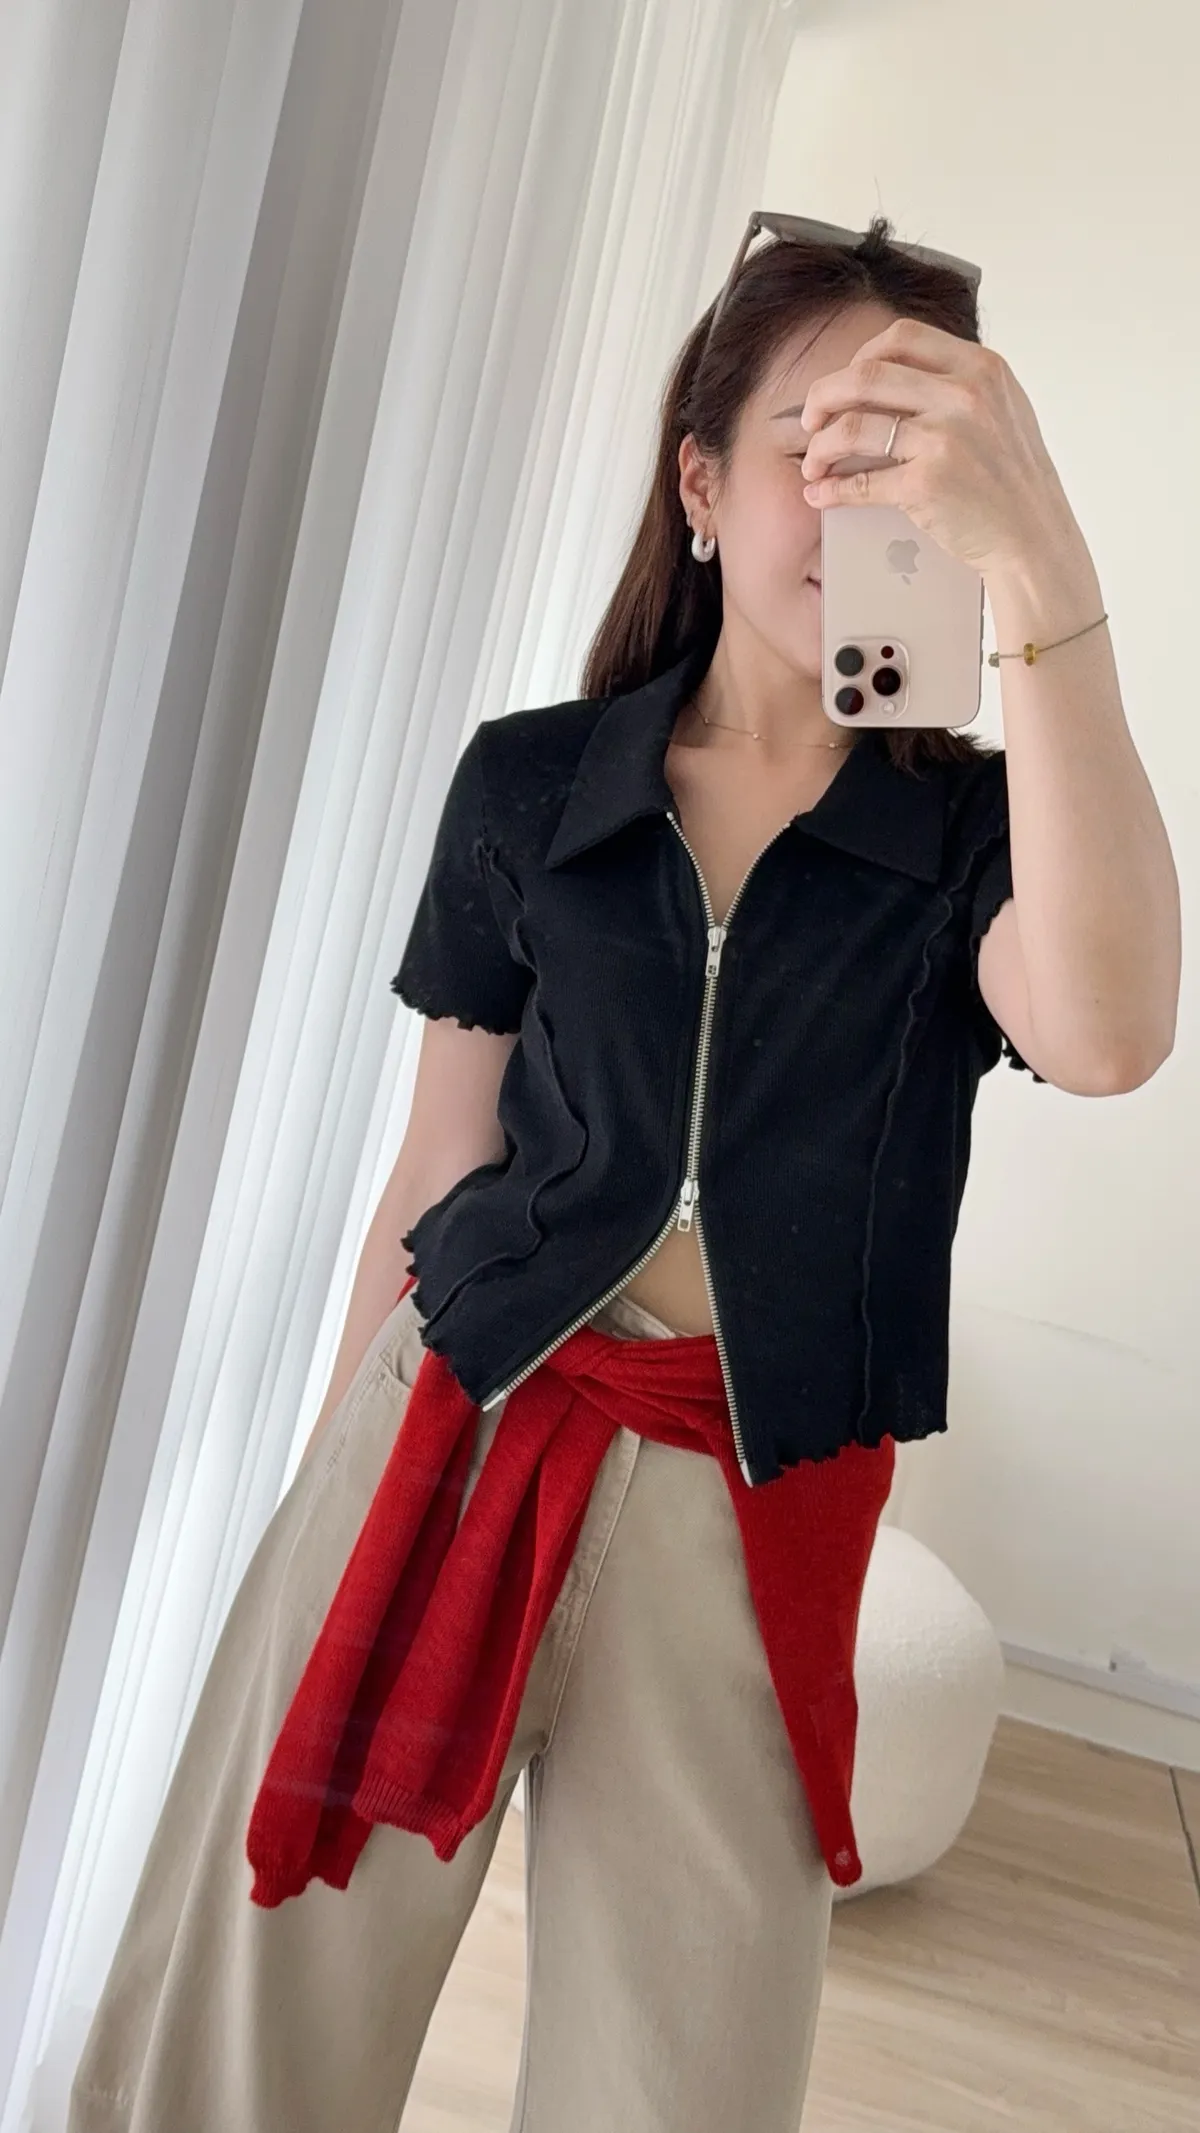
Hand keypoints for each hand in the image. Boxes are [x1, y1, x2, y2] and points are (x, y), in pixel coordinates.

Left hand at [796, 316, 1078, 577]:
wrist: (1035, 538)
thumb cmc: (1015, 481)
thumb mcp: (1003, 410)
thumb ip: (960, 385)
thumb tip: (898, 376)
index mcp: (980, 368)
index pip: (902, 338)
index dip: (860, 357)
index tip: (844, 383)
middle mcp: (963, 395)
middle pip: (864, 375)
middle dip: (823, 397)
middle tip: (809, 421)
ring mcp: (944, 439)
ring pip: (852, 427)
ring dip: (820, 447)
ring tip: (812, 465)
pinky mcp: (927, 484)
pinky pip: (860, 481)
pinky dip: (831, 489)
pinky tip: (821, 495)